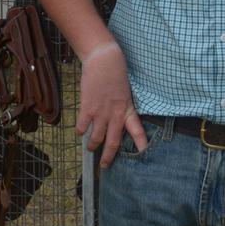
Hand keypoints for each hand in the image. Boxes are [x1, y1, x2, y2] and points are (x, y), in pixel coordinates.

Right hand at [76, 42, 145, 168]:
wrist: (104, 59)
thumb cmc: (115, 72)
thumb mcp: (125, 91)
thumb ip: (121, 106)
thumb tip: (115, 118)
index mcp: (127, 109)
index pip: (137, 130)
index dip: (141, 143)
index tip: (144, 153)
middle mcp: (115, 114)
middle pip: (113, 141)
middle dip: (109, 156)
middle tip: (105, 166)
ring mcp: (101, 112)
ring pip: (96, 137)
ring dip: (93, 145)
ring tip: (91, 149)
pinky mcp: (88, 107)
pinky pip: (82, 126)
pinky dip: (80, 131)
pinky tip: (80, 132)